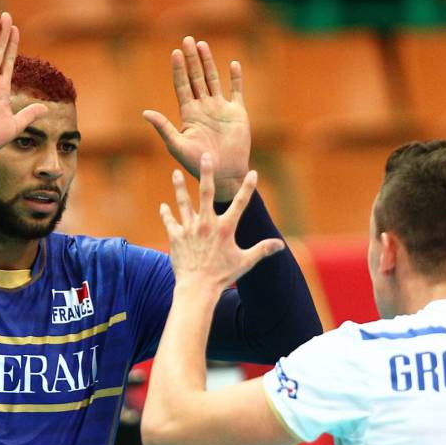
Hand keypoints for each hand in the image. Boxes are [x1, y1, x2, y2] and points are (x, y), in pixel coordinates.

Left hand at [143, 37, 250, 201]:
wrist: (222, 174)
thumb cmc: (197, 163)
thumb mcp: (176, 145)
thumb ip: (163, 127)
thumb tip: (144, 112)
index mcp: (189, 114)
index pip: (182, 86)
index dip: (178, 69)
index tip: (175, 52)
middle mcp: (204, 108)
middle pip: (196, 78)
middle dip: (192, 59)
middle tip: (187, 39)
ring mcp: (221, 109)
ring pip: (213, 80)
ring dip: (208, 63)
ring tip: (202, 45)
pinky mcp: (237, 113)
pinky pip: (236, 91)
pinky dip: (235, 78)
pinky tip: (232, 64)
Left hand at [160, 154, 283, 290]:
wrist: (198, 288)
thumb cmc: (223, 276)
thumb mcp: (245, 262)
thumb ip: (262, 249)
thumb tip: (281, 245)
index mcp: (225, 228)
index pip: (240, 203)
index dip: (248, 187)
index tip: (253, 172)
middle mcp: (207, 224)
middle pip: (206, 193)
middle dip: (207, 173)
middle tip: (205, 156)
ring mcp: (189, 229)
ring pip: (183, 203)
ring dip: (179, 187)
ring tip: (176, 173)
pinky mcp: (176, 237)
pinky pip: (170, 222)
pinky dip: (167, 214)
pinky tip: (164, 206)